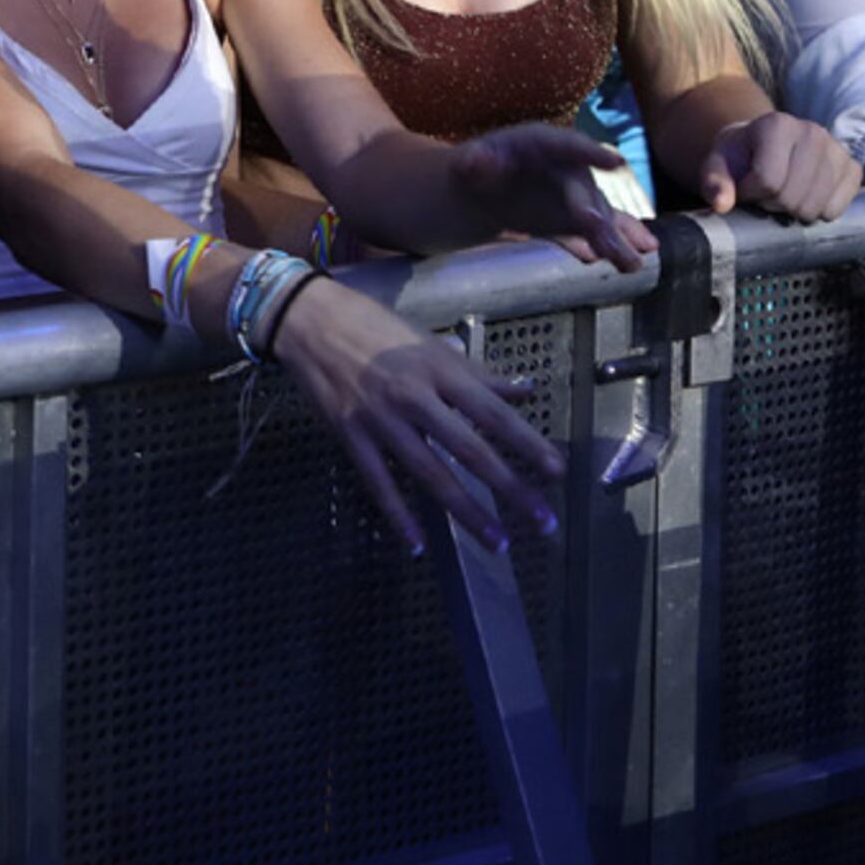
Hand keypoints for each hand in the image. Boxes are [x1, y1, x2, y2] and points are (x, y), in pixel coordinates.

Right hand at [270, 279, 561, 553]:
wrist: (308, 320)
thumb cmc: (373, 326)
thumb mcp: (430, 342)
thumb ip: (478, 374)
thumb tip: (525, 391)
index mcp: (437, 370)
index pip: (492, 413)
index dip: (527, 443)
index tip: (556, 471)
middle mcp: (413, 396)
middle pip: (469, 450)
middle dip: (510, 488)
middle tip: (543, 522)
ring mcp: (379, 419)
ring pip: (430, 473)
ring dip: (466, 512)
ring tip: (496, 541)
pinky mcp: (350, 435)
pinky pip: (378, 482)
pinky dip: (398, 515)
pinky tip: (417, 544)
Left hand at [446, 124, 663, 266]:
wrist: (484, 190)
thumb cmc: (477, 167)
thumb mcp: (469, 162)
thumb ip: (473, 161)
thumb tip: (477, 160)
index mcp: (543, 143)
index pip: (569, 145)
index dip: (592, 154)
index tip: (617, 164)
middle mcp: (568, 166)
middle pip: (585, 189)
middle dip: (593, 210)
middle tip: (597, 228)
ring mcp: (575, 194)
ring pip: (599, 215)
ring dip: (614, 238)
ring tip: (630, 262)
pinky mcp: (575, 220)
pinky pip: (597, 233)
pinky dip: (613, 245)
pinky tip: (630, 262)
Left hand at [691, 110, 861, 220]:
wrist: (765, 145)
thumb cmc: (740, 156)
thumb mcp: (718, 164)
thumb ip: (714, 181)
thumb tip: (721, 203)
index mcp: (777, 125)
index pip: (768, 180)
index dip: (752, 193)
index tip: (746, 187)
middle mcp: (812, 132)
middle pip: (793, 196)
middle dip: (773, 204)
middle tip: (765, 193)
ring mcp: (837, 150)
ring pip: (816, 206)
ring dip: (794, 211)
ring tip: (784, 194)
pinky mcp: (852, 168)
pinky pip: (837, 208)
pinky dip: (819, 212)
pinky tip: (806, 198)